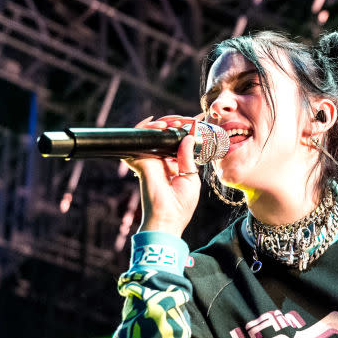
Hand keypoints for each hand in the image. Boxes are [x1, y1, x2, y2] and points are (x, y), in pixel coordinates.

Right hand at [123, 115, 202, 236]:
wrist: (167, 219)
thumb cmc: (180, 205)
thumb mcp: (190, 178)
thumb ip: (187, 157)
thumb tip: (189, 136)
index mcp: (173, 165)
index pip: (177, 142)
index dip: (185, 129)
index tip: (197, 118)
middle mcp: (160, 161)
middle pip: (164, 135)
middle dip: (175, 123)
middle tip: (187, 119)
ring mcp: (149, 160)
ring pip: (152, 134)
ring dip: (163, 123)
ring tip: (176, 122)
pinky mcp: (141, 161)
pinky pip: (140, 139)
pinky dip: (147, 129)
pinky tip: (161, 125)